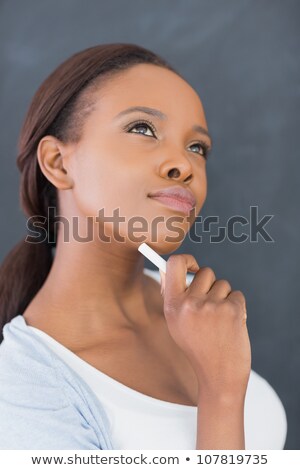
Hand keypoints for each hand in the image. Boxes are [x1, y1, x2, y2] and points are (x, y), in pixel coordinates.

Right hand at [160, 254, 250, 401]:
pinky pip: (236, 294)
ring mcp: (211, 307)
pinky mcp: (232, 310)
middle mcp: (190, 304)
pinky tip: (231, 324)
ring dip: (224, 297)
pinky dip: (237, 306)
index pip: (174, 264)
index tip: (193, 267)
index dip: (186, 259)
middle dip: (210, 284)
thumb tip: (168, 269)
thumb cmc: (197, 347)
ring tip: (220, 320)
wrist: (219, 375)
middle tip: (210, 305)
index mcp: (172, 305)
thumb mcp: (175, 323)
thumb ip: (172, 296)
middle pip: (205, 272)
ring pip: (223, 284)